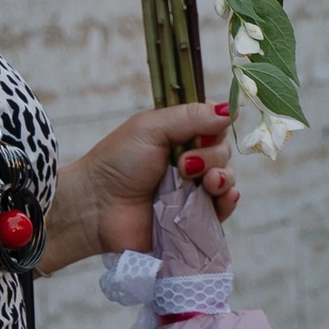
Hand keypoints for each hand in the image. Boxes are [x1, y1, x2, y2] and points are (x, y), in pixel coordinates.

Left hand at [49, 103, 237, 267]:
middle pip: (224, 153)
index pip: (215, 126)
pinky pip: (223, 210)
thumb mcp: (151, 128)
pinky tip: (226, 198)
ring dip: (223, 179)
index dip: (216, 129)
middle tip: (184, 166)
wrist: (97, 208)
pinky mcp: (194, 218)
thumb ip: (191, 116)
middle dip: (213, 157)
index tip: (203, 134)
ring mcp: (192, 190)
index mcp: (178, 135)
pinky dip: (228, 203)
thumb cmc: (117, 163)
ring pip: (226, 180)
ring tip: (206, 184)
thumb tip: (231, 110)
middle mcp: (189, 161)